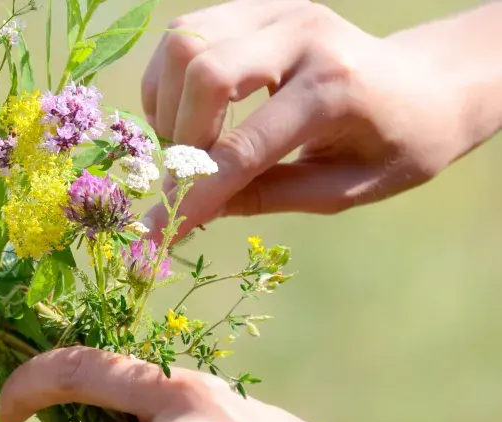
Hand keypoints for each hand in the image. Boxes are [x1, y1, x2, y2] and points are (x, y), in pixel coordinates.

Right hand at [140, 0, 501, 242]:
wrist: (429, 84)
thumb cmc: (396, 144)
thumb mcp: (345, 189)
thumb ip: (268, 196)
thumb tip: (193, 209)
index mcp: (335, 88)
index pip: (243, 146)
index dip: (195, 194)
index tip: (158, 232)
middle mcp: (303, 35)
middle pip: (204, 72)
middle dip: (181, 140)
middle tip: (191, 178)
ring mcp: (275, 10)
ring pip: (183, 43)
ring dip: (169, 106)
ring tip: (190, 143)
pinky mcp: (254, 6)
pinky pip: (184, 34)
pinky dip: (170, 81)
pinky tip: (190, 113)